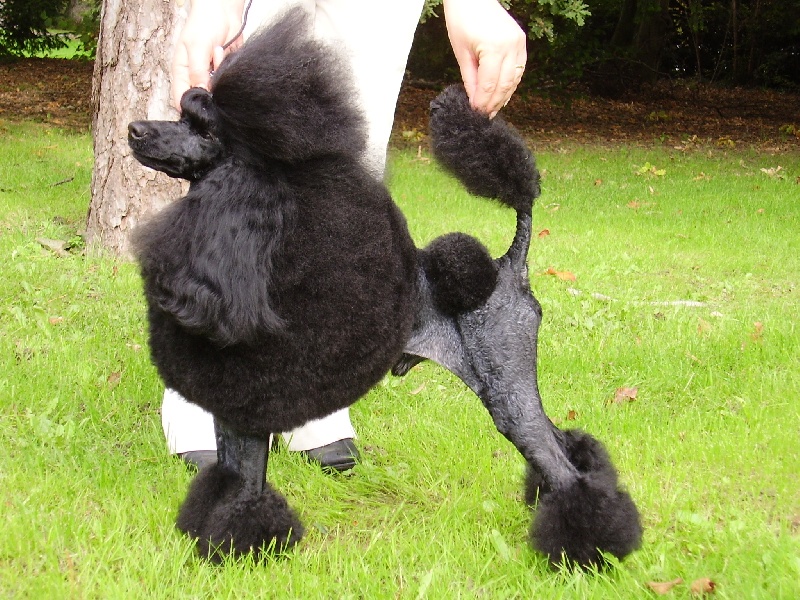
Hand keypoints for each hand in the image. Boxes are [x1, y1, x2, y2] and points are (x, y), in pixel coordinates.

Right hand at [171, 0, 244, 107]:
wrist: (223, 11)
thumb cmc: (204, 23)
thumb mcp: (196, 46)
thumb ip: (197, 71)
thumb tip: (200, 92)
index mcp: (181, 72)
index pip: (181, 98)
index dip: (190, 105)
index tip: (203, 102)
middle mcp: (195, 76)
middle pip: (202, 97)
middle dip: (210, 87)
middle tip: (211, 66)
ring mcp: (209, 75)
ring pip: (217, 90)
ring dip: (219, 74)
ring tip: (217, 51)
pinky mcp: (222, 73)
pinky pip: (227, 81)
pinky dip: (227, 69)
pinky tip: (224, 52)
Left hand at [443, 0, 526, 117]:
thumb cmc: (462, 20)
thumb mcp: (461, 52)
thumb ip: (470, 78)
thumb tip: (474, 100)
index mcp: (494, 48)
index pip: (489, 84)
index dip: (482, 102)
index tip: (475, 113)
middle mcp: (511, 46)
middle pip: (504, 84)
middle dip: (494, 103)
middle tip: (485, 116)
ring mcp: (519, 43)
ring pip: (514, 79)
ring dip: (504, 96)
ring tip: (493, 109)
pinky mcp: (521, 41)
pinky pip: (518, 68)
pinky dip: (511, 83)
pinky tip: (502, 93)